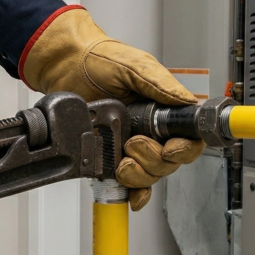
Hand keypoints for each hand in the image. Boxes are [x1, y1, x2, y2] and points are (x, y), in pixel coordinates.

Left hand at [20, 6, 204, 209]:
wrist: (66, 66)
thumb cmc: (100, 60)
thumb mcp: (135, 66)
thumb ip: (160, 84)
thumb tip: (186, 101)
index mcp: (162, 111)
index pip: (188, 139)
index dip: (183, 149)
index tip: (170, 149)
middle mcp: (150, 131)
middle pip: (169, 163)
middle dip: (153, 160)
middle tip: (133, 143)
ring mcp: (130, 146)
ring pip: (149, 175)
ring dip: (139, 174)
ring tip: (122, 159)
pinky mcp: (110, 157)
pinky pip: (129, 183)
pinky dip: (134, 193)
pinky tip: (131, 194)